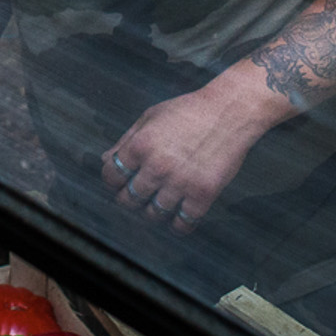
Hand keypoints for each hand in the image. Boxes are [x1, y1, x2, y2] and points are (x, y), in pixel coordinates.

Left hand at [99, 77, 281, 234]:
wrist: (229, 111)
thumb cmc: (188, 111)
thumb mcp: (150, 117)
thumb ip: (125, 140)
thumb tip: (106, 161)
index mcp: (140, 145)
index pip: (111, 176)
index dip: (113, 181)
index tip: (120, 181)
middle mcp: (157, 166)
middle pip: (129, 200)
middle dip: (129, 199)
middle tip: (138, 195)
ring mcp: (180, 183)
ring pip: (153, 215)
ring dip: (153, 212)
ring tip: (159, 202)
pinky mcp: (203, 195)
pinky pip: (182, 224)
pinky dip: (178, 224)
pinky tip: (179, 213)